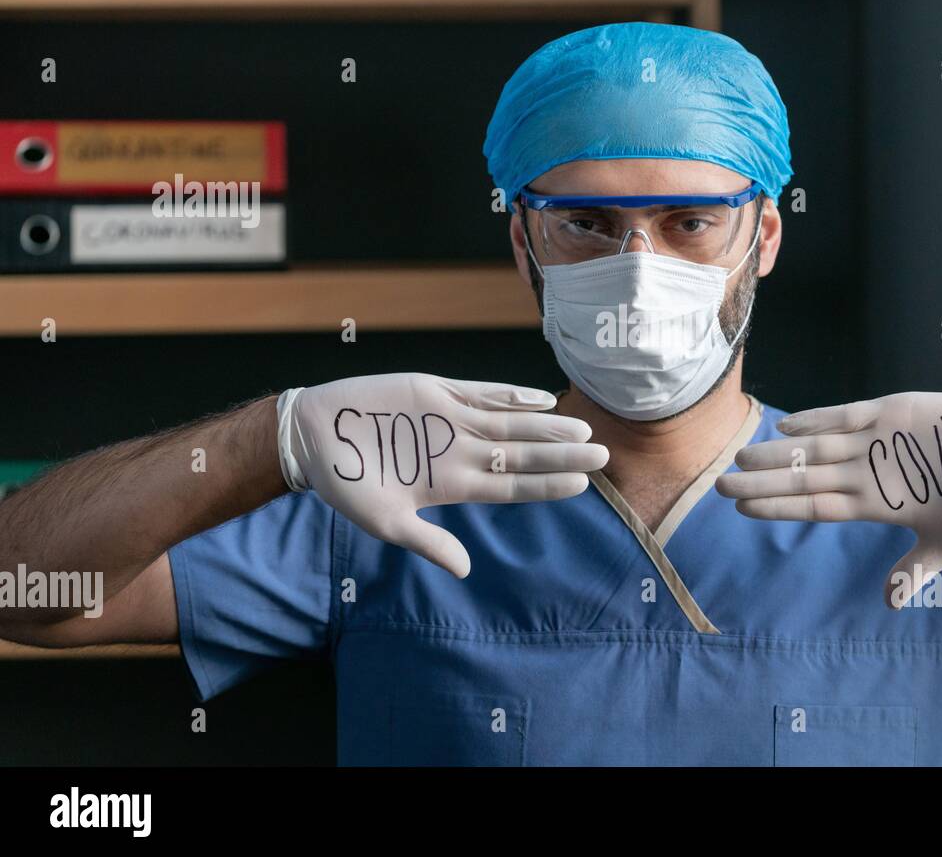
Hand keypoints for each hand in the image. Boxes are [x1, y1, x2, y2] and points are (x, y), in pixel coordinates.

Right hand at [277, 373, 607, 577]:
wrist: (315, 436)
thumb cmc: (347, 485)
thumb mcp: (386, 521)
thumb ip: (429, 542)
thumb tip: (466, 571)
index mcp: (453, 485)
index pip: (512, 487)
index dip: (546, 486)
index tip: (582, 486)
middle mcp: (461, 452)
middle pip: (522, 454)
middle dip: (561, 455)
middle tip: (603, 454)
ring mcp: (452, 421)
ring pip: (511, 424)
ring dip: (546, 427)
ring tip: (582, 429)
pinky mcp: (437, 392)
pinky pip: (482, 393)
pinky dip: (512, 395)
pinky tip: (541, 401)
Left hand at [715, 392, 941, 606]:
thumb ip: (917, 569)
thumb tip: (892, 604)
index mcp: (877, 503)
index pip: (816, 507)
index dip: (779, 508)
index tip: (742, 510)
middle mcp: (867, 471)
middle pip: (805, 478)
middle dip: (763, 481)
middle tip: (720, 483)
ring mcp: (877, 441)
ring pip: (816, 447)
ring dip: (779, 453)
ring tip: (742, 456)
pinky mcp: (893, 412)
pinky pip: (847, 416)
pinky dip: (817, 419)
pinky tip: (786, 427)